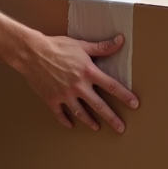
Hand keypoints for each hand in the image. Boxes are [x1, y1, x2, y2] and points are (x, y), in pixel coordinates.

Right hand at [20, 34, 138, 131]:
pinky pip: (60, 114)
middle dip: (112, 118)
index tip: (135, 104)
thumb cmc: (57, 46)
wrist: (32, 53)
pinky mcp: (52, 99)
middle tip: (121, 128)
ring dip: (90, 122)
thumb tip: (120, 40)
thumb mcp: (82, 45)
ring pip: (81, 113)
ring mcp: (65, 95)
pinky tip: (71, 126)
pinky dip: (65, 121)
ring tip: (97, 128)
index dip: (125, 96)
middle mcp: (79, 86)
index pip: (112, 86)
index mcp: (88, 72)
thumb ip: (102, 47)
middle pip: (99, 106)